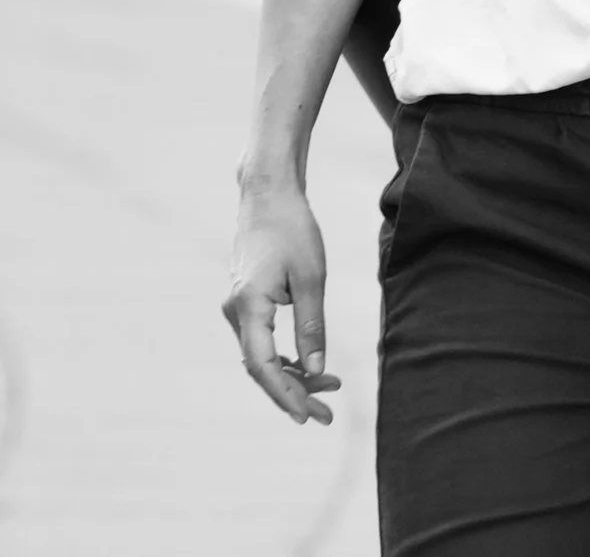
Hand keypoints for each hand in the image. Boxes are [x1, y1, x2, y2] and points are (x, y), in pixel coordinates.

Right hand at [222, 182, 341, 424]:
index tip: (307, 416)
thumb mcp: (312, 277)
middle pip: (261, 369)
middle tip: (327, 415)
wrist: (267, 196)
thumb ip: (313, 325)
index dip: (285, 394)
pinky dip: (285, 358)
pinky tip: (310, 366)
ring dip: (292, 376)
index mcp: (249, 308)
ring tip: (330, 389)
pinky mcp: (245, 304)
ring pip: (262, 358)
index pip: (263, 366)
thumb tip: (318, 369)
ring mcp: (237, 310)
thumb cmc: (293, 230)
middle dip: (293, 393)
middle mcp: (235, 314)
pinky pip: (262, 342)